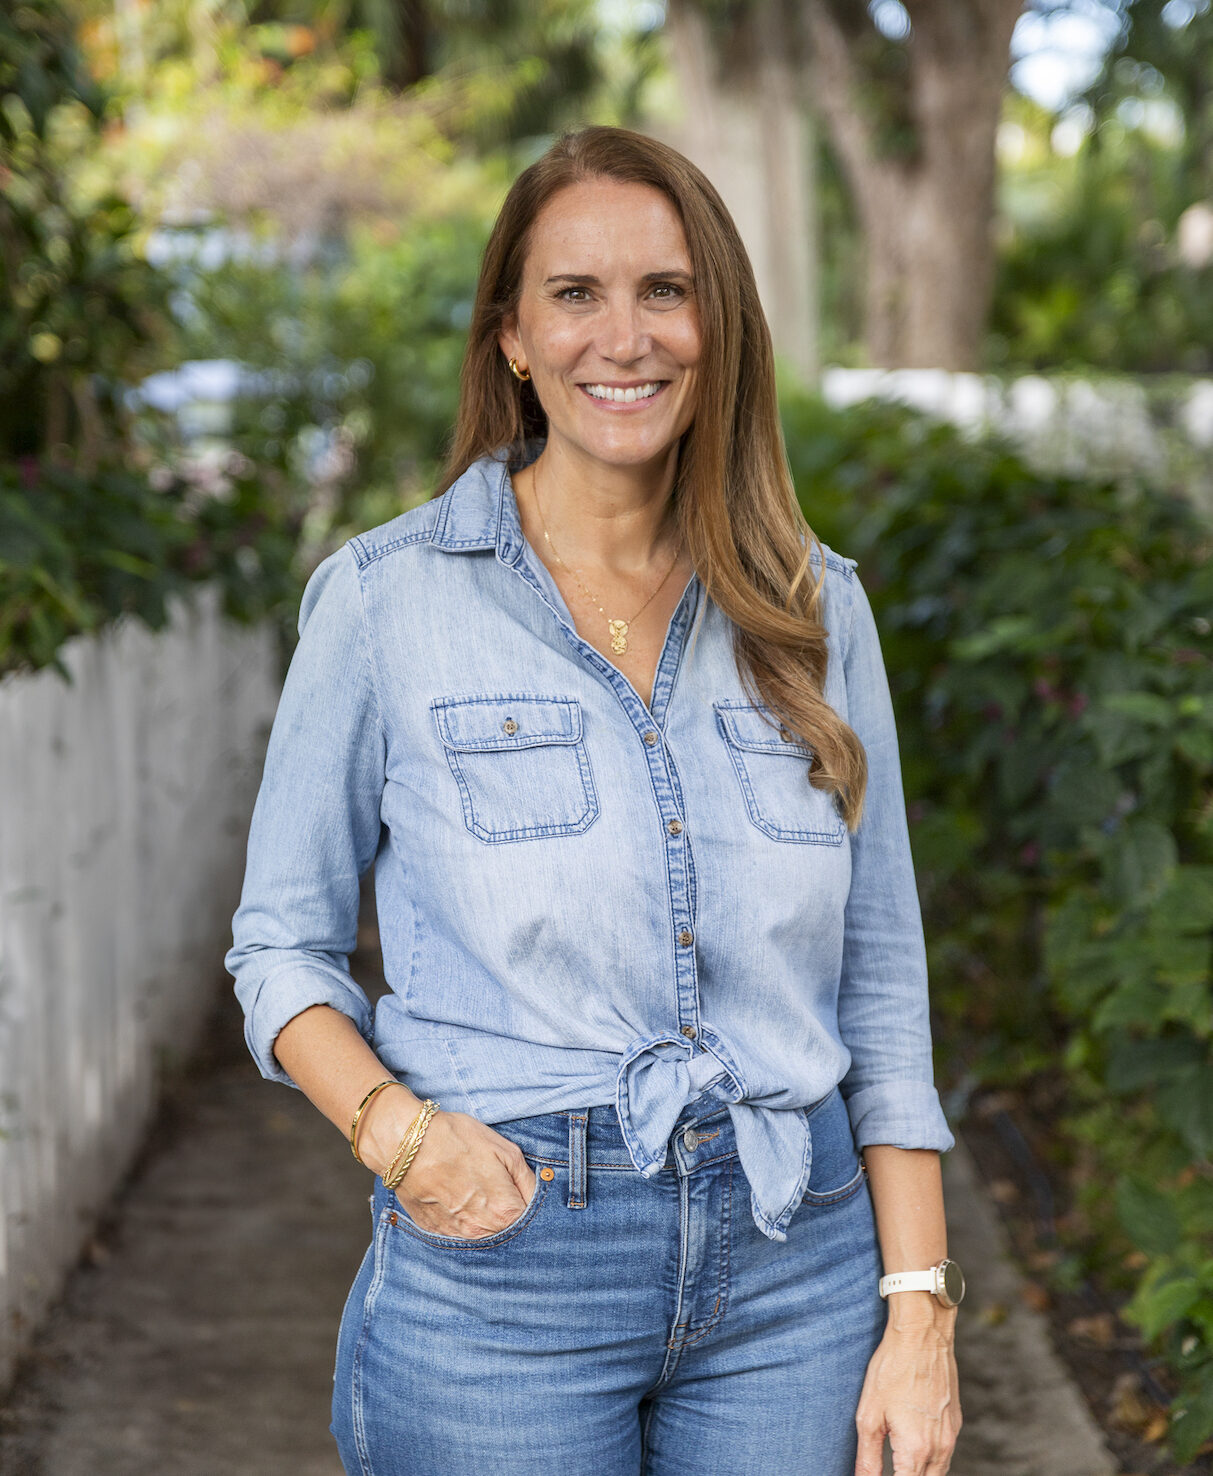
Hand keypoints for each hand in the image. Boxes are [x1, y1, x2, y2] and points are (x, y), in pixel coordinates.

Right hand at [362, 1097, 535, 1238]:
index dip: (533, 1208)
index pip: (532, 1223)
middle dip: (513, 1218)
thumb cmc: (456, 1139)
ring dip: (488, 1222)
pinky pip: (460, 1234)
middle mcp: (481, 1231)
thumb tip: (539, 1197)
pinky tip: (460, 1201)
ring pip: (485, 1237)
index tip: (527, 1196)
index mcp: (504, 1211)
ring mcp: (457, 1235)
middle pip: (509, 1234)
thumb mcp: (503, 1149)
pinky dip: (465, 1222)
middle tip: (504, 1193)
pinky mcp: (436, 1232)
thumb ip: (527, 1180)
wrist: (406, 1144)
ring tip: (479, 1194)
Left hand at [854, 1306, 960, 1475]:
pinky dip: (931, 1460)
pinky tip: (914, 1449)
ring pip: (938, 1473)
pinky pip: (945, 1454)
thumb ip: (868, 1458)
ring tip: (898, 1463)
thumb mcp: (870, 1414)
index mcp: (916, 1450)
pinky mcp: (955, 1422)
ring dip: (920, 1473)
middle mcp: (940, 1448)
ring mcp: (951, 1436)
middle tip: (889, 1466)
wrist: (922, 1334)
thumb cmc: (892, 1368)